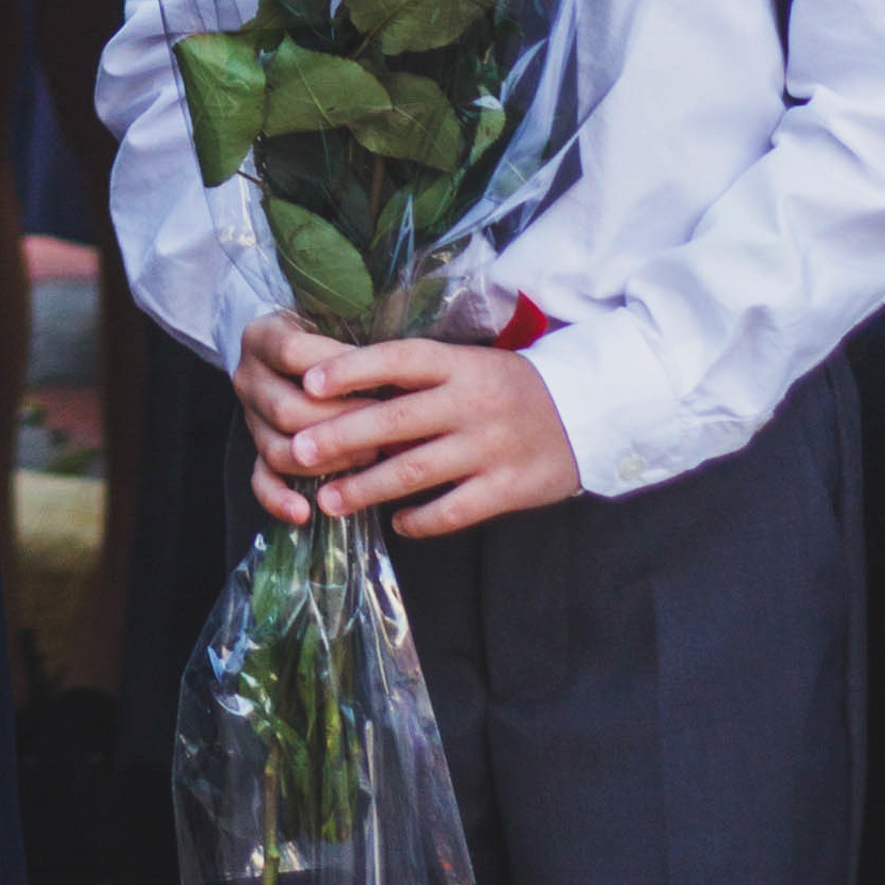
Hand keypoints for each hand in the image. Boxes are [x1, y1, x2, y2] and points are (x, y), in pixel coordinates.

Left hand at [235, 311, 578, 536]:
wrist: (585, 412)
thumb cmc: (505, 387)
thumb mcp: (466, 366)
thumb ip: (417, 381)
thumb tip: (344, 394)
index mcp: (458, 364)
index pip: (398, 359)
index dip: (352, 369)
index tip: (308, 382)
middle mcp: (472, 402)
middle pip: (397, 420)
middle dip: (342, 437)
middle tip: (298, 452)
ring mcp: (491, 447)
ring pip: (416, 471)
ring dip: (366, 488)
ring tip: (328, 499)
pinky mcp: (510, 487)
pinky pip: (454, 510)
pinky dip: (420, 521)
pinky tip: (396, 524)